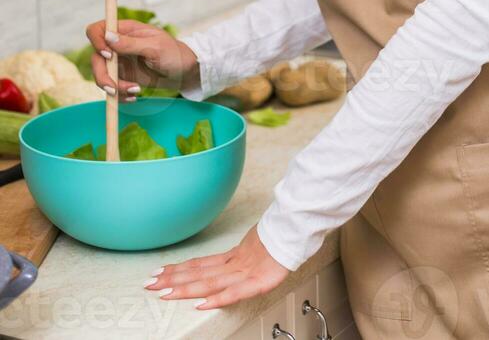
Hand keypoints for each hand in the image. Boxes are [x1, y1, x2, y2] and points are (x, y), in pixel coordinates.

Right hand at [86, 18, 199, 100]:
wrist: (184, 73)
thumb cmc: (174, 54)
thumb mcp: (155, 47)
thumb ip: (131, 44)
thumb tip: (107, 36)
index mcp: (125, 30)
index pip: (98, 30)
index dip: (97, 41)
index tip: (109, 55)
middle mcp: (118, 45)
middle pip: (96, 57)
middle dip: (102, 75)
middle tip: (114, 88)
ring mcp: (119, 62)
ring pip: (101, 75)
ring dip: (113, 87)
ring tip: (135, 91)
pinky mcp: (123, 77)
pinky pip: (112, 88)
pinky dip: (119, 95)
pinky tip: (134, 96)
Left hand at [143, 224, 289, 308]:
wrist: (299, 224)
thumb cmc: (284, 234)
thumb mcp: (259, 242)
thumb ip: (244, 253)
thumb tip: (232, 257)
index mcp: (234, 256)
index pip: (200, 264)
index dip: (179, 269)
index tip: (159, 273)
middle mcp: (235, 263)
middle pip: (199, 273)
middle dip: (173, 279)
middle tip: (149, 284)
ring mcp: (246, 271)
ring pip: (210, 281)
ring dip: (186, 288)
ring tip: (164, 293)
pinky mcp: (260, 279)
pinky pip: (236, 291)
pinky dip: (219, 298)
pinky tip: (202, 304)